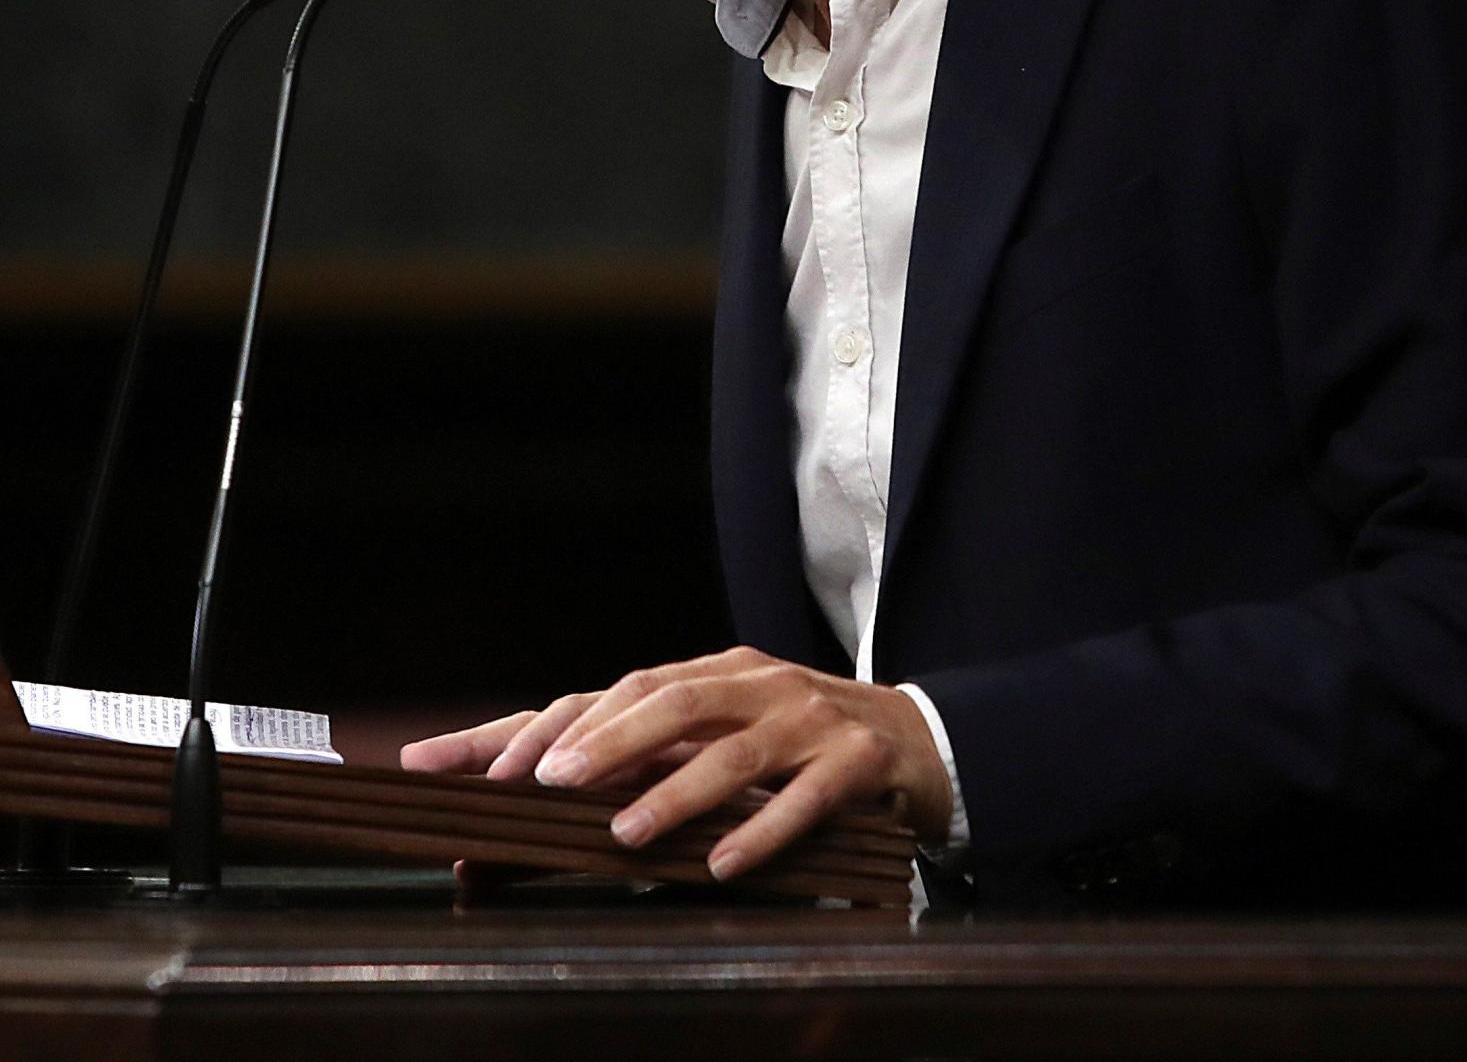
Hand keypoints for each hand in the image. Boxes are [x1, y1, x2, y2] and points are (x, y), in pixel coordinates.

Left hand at [402, 648, 951, 882]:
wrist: (916, 738)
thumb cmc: (796, 745)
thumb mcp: (725, 738)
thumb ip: (647, 767)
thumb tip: (531, 819)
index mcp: (715, 673)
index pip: (618, 687)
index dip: (547, 723)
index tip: (480, 767)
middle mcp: (756, 683)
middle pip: (669, 699)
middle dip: (602, 740)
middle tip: (545, 783)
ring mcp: (808, 718)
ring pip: (733, 749)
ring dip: (674, 791)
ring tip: (624, 833)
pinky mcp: (858, 761)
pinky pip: (807, 797)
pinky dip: (762, 828)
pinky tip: (724, 864)